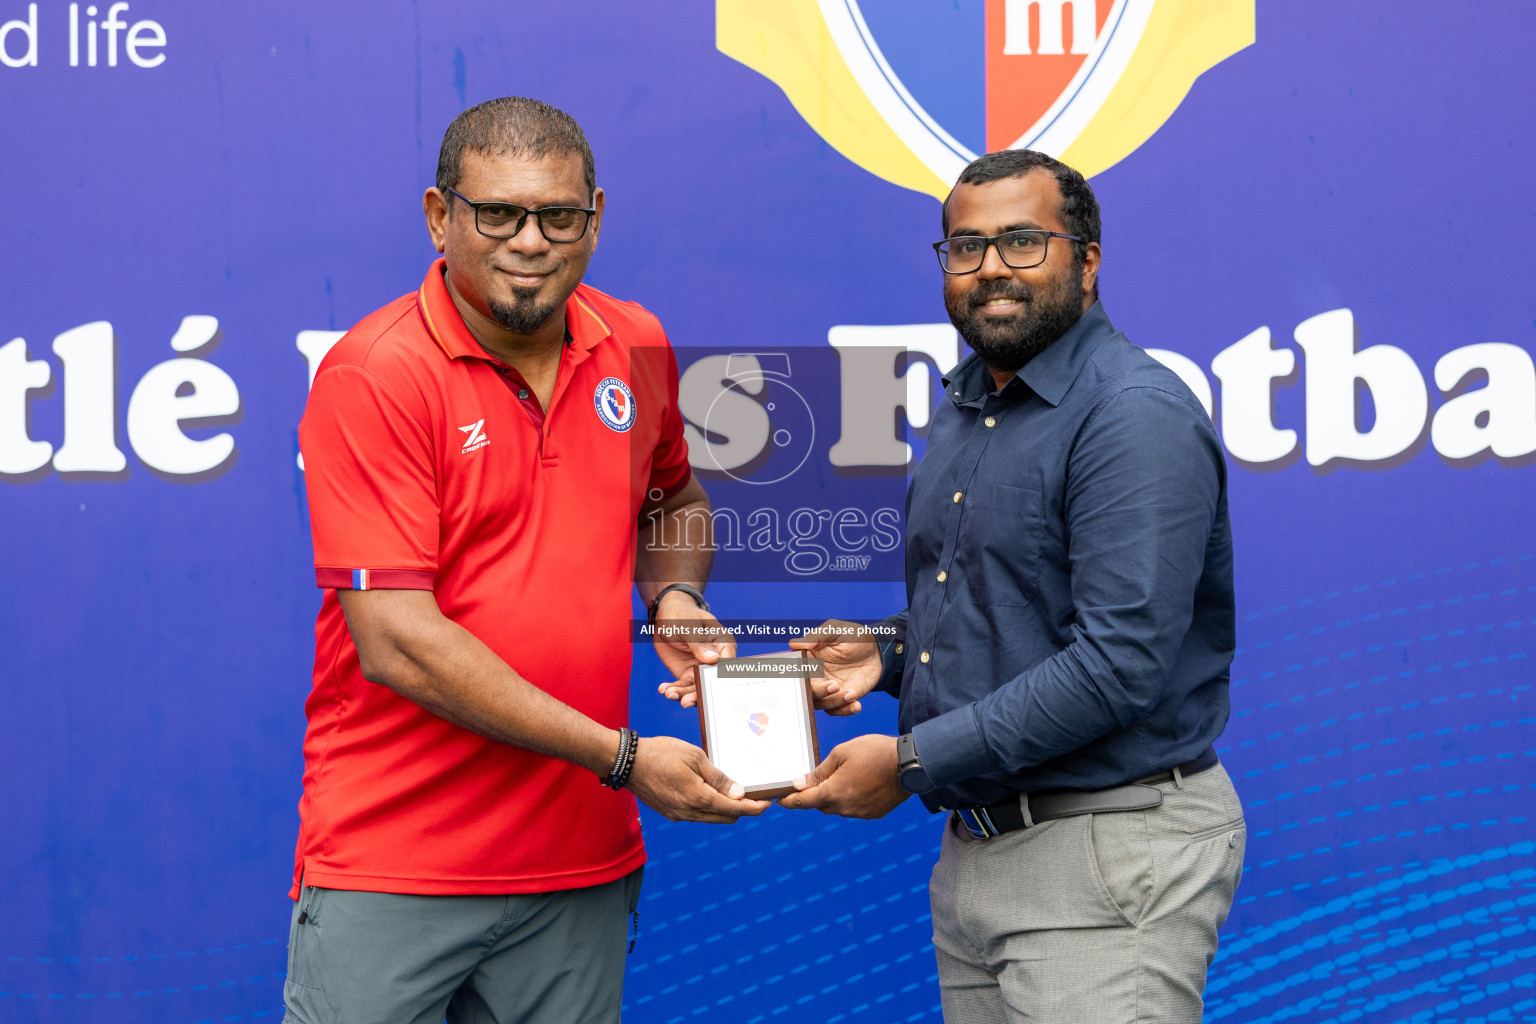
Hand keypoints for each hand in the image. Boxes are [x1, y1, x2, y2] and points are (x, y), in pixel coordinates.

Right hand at [626, 734, 770, 822]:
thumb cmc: (661, 753)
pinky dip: (709, 807)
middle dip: (743, 809)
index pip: (735, 810)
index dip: (754, 808)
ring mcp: (678, 815)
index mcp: (698, 798)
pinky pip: (697, 815)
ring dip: (725, 808)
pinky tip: (711, 791)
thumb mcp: (694, 757)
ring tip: (734, 791)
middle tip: (754, 794)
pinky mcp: (670, 812)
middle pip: (726, 818)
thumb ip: (718, 778)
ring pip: (711, 818)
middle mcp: (689, 812)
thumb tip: (739, 794)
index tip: (767, 802)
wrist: (626, 761)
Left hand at [652, 590, 734, 708]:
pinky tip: (664, 689)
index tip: (711, 691)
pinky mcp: (687, 674)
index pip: (727, 665)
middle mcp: (715, 660)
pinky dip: (673, 689)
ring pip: (697, 688)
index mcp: (723, 644)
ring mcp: (701, 669)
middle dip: (700, 694)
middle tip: (686, 701)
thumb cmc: (682, 615)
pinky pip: (682, 686)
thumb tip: (713, 660)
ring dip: (684, 694)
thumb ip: (699, 644)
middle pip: (712, 681)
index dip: (720, 679)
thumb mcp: (689, 627)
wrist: (665, 616)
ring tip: (669, 693)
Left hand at [777, 734, 909, 818]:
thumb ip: (819, 772)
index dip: (789, 800)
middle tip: (813, 781)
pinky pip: (854, 809)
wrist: (910, 763)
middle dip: (815, 795)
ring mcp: (861, 813)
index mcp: (834, 792)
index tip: (779, 799)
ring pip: (837, 807)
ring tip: (842, 777)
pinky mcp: (874, 814)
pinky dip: (850, 799)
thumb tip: (799, 784)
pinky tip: (858, 783)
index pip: (804, 801)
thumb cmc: (874, 752)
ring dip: (834, 796)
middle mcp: (845, 808)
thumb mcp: (842, 754)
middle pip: (820, 805)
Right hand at [789, 619, 882, 715]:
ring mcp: (827, 689)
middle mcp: (814, 676)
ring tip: (850, 694)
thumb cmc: (853, 636)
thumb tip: (793, 644)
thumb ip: (816, 637)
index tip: (806, 678)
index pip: (796, 671)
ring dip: (834, 702)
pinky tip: (856, 705)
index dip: (797, 677)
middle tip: (834, 685)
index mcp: (808, 659)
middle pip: (806, 690)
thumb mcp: (835, 631)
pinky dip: (845, 710)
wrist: (876, 650)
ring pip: (821, 703)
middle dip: (819, 692)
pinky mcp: (841, 697)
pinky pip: (837, 710)